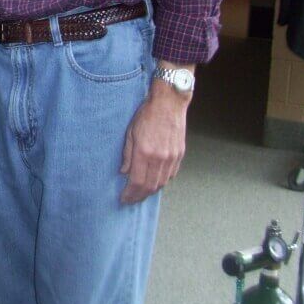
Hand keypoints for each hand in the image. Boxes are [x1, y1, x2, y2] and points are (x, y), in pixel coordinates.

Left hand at [120, 78, 188, 203]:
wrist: (169, 103)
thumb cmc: (146, 114)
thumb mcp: (130, 132)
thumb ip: (127, 154)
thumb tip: (124, 171)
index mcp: (144, 152)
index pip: (137, 182)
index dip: (130, 194)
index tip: (123, 199)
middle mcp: (159, 158)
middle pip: (150, 186)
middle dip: (139, 196)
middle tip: (131, 200)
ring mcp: (172, 157)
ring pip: (162, 183)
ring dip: (150, 191)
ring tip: (141, 193)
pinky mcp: (180, 154)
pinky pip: (171, 174)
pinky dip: (162, 181)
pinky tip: (154, 181)